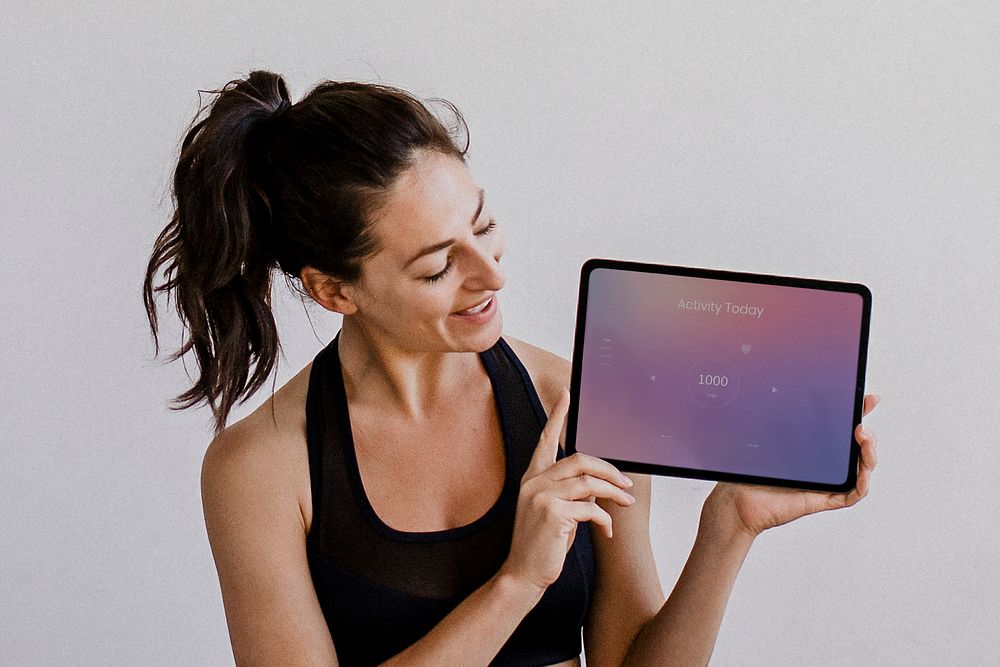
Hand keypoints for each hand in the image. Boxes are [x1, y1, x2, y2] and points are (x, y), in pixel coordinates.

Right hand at [500, 388, 635, 591]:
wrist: (523, 574)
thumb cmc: (541, 544)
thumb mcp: (554, 512)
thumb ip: (570, 492)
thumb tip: (600, 483)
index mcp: (532, 478)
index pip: (546, 440)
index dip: (556, 415)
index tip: (566, 394)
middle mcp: (534, 482)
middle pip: (580, 459)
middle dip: (609, 469)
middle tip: (626, 482)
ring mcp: (541, 495)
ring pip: (589, 482)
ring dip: (614, 493)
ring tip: (626, 502)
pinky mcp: (552, 513)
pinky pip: (590, 507)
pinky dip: (605, 518)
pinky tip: (607, 530)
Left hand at [704, 393, 880, 538]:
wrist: (739, 500)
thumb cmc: (749, 470)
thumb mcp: (765, 437)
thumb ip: (780, 418)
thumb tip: (784, 389)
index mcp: (812, 448)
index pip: (840, 429)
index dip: (858, 413)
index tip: (869, 399)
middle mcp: (823, 465)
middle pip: (857, 449)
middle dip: (868, 434)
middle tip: (861, 424)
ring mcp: (825, 482)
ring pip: (861, 470)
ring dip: (869, 455)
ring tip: (863, 440)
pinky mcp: (823, 500)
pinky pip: (852, 494)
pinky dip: (862, 483)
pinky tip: (862, 471)